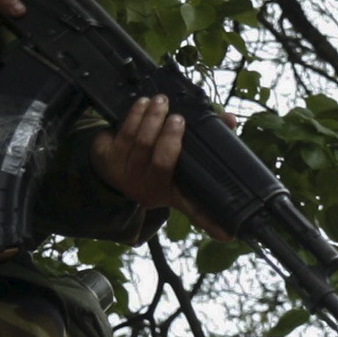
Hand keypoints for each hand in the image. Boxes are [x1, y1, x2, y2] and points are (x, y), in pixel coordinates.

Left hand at [88, 94, 236, 236]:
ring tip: (162, 102)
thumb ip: (204, 142)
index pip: (195, 211)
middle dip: (170, 139)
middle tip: (179, 120)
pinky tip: (143, 104)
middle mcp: (149, 189)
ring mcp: (126, 175)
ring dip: (151, 120)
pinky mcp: (108, 158)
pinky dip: (135, 116)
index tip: (228, 234)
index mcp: (171, 193)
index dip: (211, 222)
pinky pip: (123, 134)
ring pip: (140, 143)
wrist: (110, 166)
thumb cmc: (153, 161)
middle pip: (162, 163)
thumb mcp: (177, 160)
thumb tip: (229, 120)